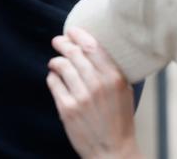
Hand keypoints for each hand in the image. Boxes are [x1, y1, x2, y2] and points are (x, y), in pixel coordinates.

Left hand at [45, 28, 140, 158]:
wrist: (112, 151)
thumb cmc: (119, 120)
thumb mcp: (124, 91)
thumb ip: (111, 70)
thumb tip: (91, 46)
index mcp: (114, 78)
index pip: (92, 46)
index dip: (78, 35)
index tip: (71, 31)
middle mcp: (97, 85)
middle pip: (73, 53)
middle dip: (62, 43)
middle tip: (58, 41)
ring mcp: (81, 97)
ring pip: (61, 65)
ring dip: (56, 61)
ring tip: (55, 62)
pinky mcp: (67, 108)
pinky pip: (53, 82)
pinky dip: (52, 77)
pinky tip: (55, 79)